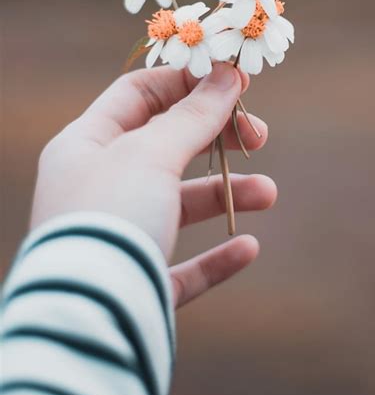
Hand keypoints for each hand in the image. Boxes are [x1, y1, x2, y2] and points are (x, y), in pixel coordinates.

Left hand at [31, 63, 276, 307]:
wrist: (87, 319)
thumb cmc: (110, 216)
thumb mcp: (150, 154)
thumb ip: (192, 115)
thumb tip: (227, 75)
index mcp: (87, 145)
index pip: (139, 94)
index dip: (187, 82)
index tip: (234, 81)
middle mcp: (100, 187)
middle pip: (166, 146)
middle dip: (216, 137)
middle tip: (258, 134)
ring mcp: (119, 236)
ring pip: (180, 205)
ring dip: (226, 195)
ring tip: (268, 193)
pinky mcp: (139, 281)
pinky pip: (183, 265)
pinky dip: (215, 257)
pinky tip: (246, 248)